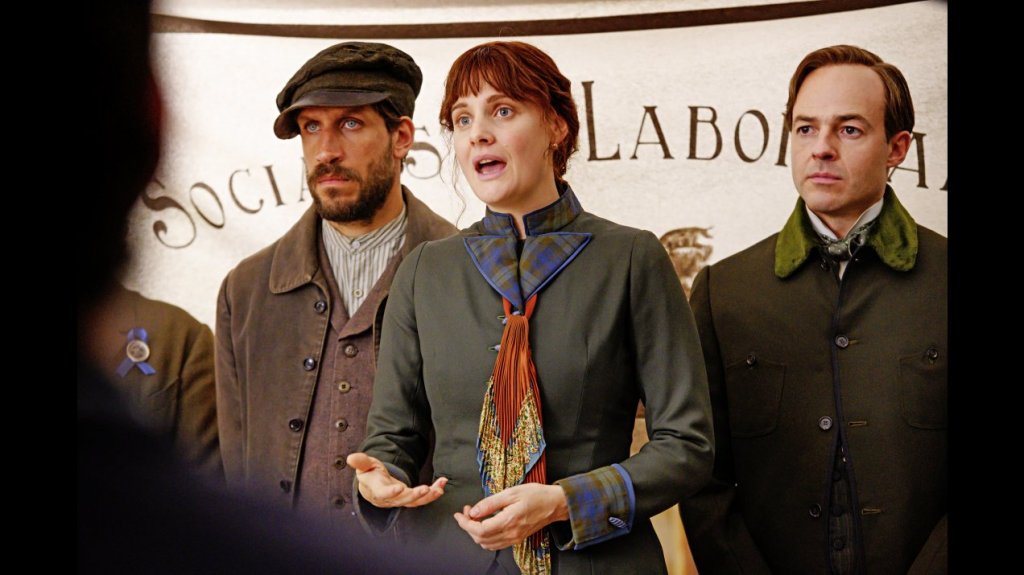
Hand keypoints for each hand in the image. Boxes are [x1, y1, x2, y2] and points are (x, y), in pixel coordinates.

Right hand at [346, 452, 446, 507]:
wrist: (374, 487)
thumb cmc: (370, 474)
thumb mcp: (364, 465)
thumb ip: (360, 462)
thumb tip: (351, 457)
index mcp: (377, 489)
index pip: (383, 493)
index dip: (391, 492)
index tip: (399, 488)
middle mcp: (390, 498)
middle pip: (403, 500)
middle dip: (415, 495)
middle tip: (426, 489)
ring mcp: (401, 500)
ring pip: (415, 502)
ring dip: (429, 496)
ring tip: (440, 488)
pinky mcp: (410, 499)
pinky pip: (422, 499)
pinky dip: (433, 493)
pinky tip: (442, 485)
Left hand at [453, 483, 568, 550]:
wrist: (555, 504)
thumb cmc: (536, 495)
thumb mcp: (511, 492)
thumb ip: (490, 503)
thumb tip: (474, 512)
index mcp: (508, 520)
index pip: (479, 530)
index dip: (465, 524)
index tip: (459, 514)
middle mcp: (511, 533)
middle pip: (480, 539)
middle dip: (468, 526)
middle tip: (467, 512)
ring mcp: (514, 538)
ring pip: (487, 544)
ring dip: (476, 533)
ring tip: (475, 517)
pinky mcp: (516, 539)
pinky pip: (496, 544)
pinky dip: (485, 537)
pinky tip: (485, 525)